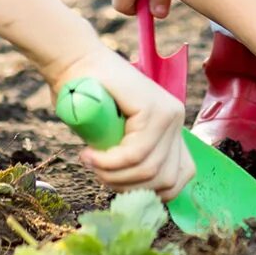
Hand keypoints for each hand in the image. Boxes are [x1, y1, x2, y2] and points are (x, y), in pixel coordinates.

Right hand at [40, 41, 193, 197]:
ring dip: (114, 175)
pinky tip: (90, 156)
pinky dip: (110, 163)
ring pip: (149, 169)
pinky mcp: (152, 109)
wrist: (75, 61)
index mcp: (172, 127)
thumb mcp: (116, 135)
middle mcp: (175, 119)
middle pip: (165, 179)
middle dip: (127, 187)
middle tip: (98, 172)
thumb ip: (132, 155)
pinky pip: (135, 154)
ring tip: (90, 162)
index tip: (120, 186)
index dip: (151, 192)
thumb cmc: (87, 98)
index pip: (180, 176)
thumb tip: (137, 193)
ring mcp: (167, 113)